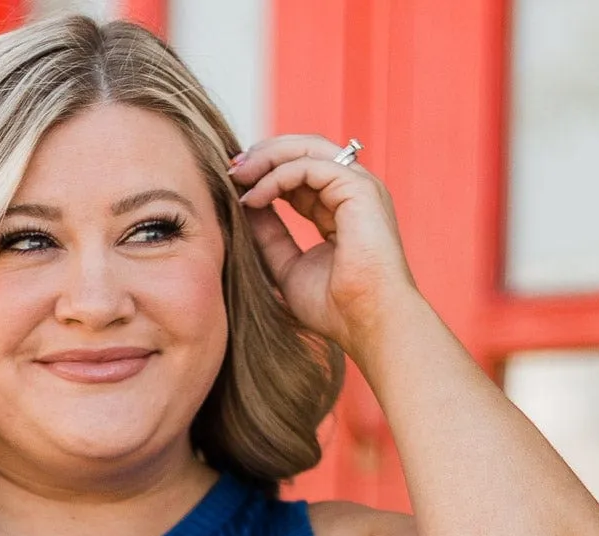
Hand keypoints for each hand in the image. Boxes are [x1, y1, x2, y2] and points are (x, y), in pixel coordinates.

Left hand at [229, 134, 417, 357]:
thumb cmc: (337, 308)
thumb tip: (244, 206)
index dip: (267, 173)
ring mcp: (360, 187)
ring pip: (308, 149)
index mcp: (342, 208)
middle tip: (231, 169)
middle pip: (305, 151)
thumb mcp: (288, 268)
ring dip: (267, 159)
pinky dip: (277, 177)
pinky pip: (309, 167)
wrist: (368, 323)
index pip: (301, 175)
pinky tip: (254, 197)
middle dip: (264, 156)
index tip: (234, 184)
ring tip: (237, 176)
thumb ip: (269, 237)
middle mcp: (353, 192)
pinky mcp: (359, 189)